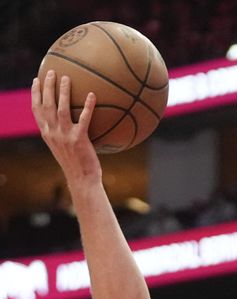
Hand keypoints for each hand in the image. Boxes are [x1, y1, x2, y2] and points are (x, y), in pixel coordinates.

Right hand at [31, 70, 100, 185]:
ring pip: (61, 108)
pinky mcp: (79, 139)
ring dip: (63, 92)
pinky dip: (88, 106)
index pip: (36, 110)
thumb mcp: (62, 148)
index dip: (35, 94)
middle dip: (47, 86)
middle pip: (46, 104)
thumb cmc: (75, 165)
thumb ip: (60, 133)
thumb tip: (68, 120)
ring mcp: (65, 136)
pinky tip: (92, 95)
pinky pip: (84, 119)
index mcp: (47, 134)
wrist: (82, 180)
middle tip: (51, 72)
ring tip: (67, 78)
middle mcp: (53, 133)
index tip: (36, 80)